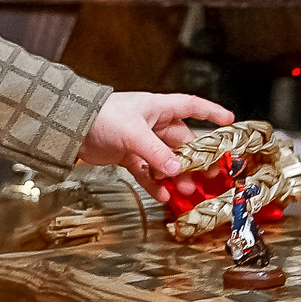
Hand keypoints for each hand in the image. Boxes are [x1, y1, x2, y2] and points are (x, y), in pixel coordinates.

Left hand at [81, 92, 231, 193]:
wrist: (71, 128)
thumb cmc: (101, 117)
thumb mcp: (133, 133)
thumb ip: (156, 153)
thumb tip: (176, 170)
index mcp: (158, 108)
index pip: (191, 106)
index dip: (211, 112)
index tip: (229, 121)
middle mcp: (152, 124)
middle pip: (182, 142)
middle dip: (195, 160)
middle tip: (208, 175)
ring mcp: (141, 141)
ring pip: (166, 160)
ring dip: (176, 176)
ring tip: (185, 191)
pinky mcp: (128, 156)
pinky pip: (148, 172)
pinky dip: (155, 183)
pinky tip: (162, 195)